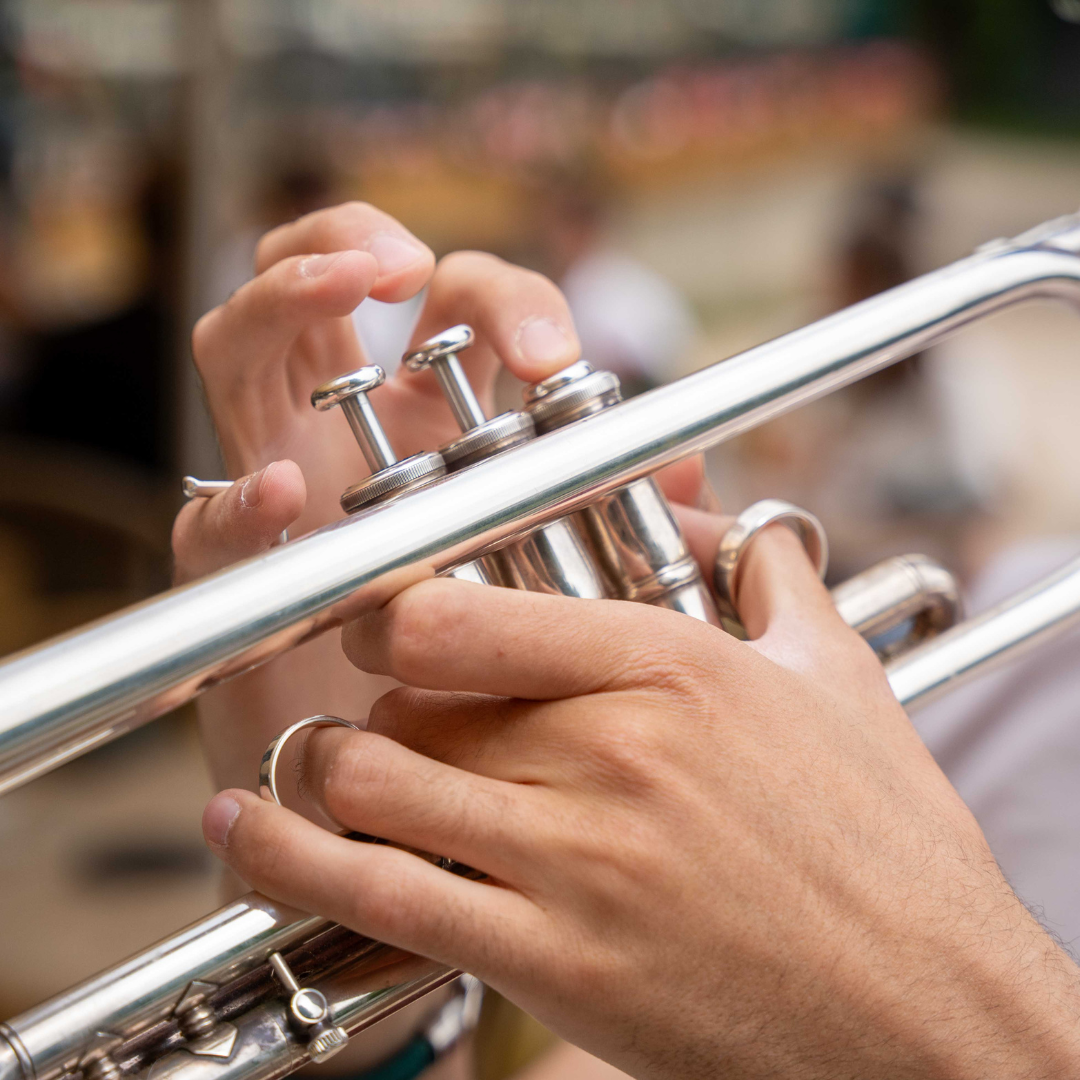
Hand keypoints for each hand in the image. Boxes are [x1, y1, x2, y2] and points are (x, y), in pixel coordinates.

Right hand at [171, 202, 584, 794]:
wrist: (400, 799)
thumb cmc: (481, 677)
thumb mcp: (567, 584)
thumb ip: (623, 521)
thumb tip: (692, 469)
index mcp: (438, 426)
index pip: (454, 312)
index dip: (503, 302)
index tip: (552, 356)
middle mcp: (352, 435)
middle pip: (332, 289)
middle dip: (366, 246)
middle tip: (411, 269)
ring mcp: (278, 484)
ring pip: (243, 346)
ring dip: (285, 295)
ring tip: (342, 288)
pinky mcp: (226, 571)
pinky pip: (207, 514)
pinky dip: (240, 499)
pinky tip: (281, 493)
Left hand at [201, 512, 1079, 1077]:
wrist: (927, 1015)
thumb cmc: (887, 848)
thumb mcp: (841, 685)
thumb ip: (774, 585)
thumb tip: (744, 525)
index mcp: (669, 670)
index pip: (462, 613)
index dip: (389, 607)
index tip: (380, 616)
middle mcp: (608, 753)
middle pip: (407, 700)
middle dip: (367, 697)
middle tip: (363, 701)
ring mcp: (572, 862)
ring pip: (373, 785)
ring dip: (318, 768)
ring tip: (307, 761)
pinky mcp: (553, 961)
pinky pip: (382, 898)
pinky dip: (294, 863)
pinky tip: (250, 836)